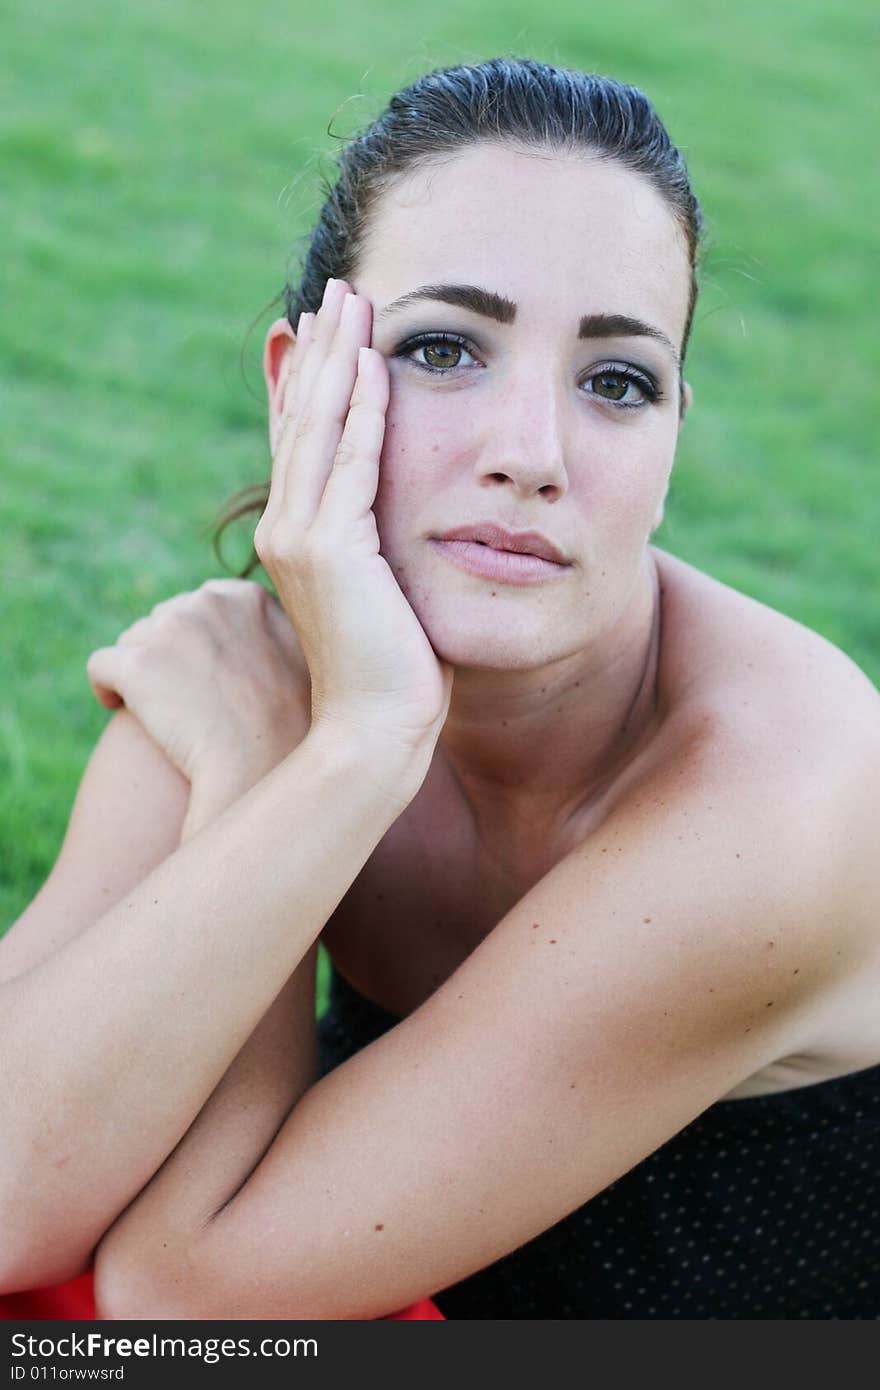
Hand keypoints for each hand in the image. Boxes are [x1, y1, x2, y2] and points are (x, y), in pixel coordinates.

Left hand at [86, 579, 310, 785]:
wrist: (260, 772)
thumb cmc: (289, 733)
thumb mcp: (302, 664)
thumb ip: (273, 631)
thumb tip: (251, 623)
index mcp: (248, 599)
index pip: (203, 605)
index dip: (198, 643)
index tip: (204, 676)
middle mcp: (209, 603)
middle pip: (165, 619)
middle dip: (168, 655)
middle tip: (182, 700)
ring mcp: (173, 629)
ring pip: (132, 640)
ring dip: (140, 672)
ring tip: (158, 712)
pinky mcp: (139, 664)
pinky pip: (101, 665)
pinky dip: (107, 688)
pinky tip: (118, 710)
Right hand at [254, 278, 453, 759]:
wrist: (375, 732)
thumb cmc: (394, 674)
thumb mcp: (386, 595)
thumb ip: (381, 548)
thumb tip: (404, 527)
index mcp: (299, 538)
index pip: (305, 441)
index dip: (316, 381)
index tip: (335, 330)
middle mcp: (287, 529)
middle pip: (304, 420)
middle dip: (325, 352)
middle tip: (341, 290)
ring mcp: (300, 539)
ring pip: (321, 429)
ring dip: (341, 360)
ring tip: (356, 302)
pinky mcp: (327, 551)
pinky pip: (352, 462)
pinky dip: (365, 410)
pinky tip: (377, 363)